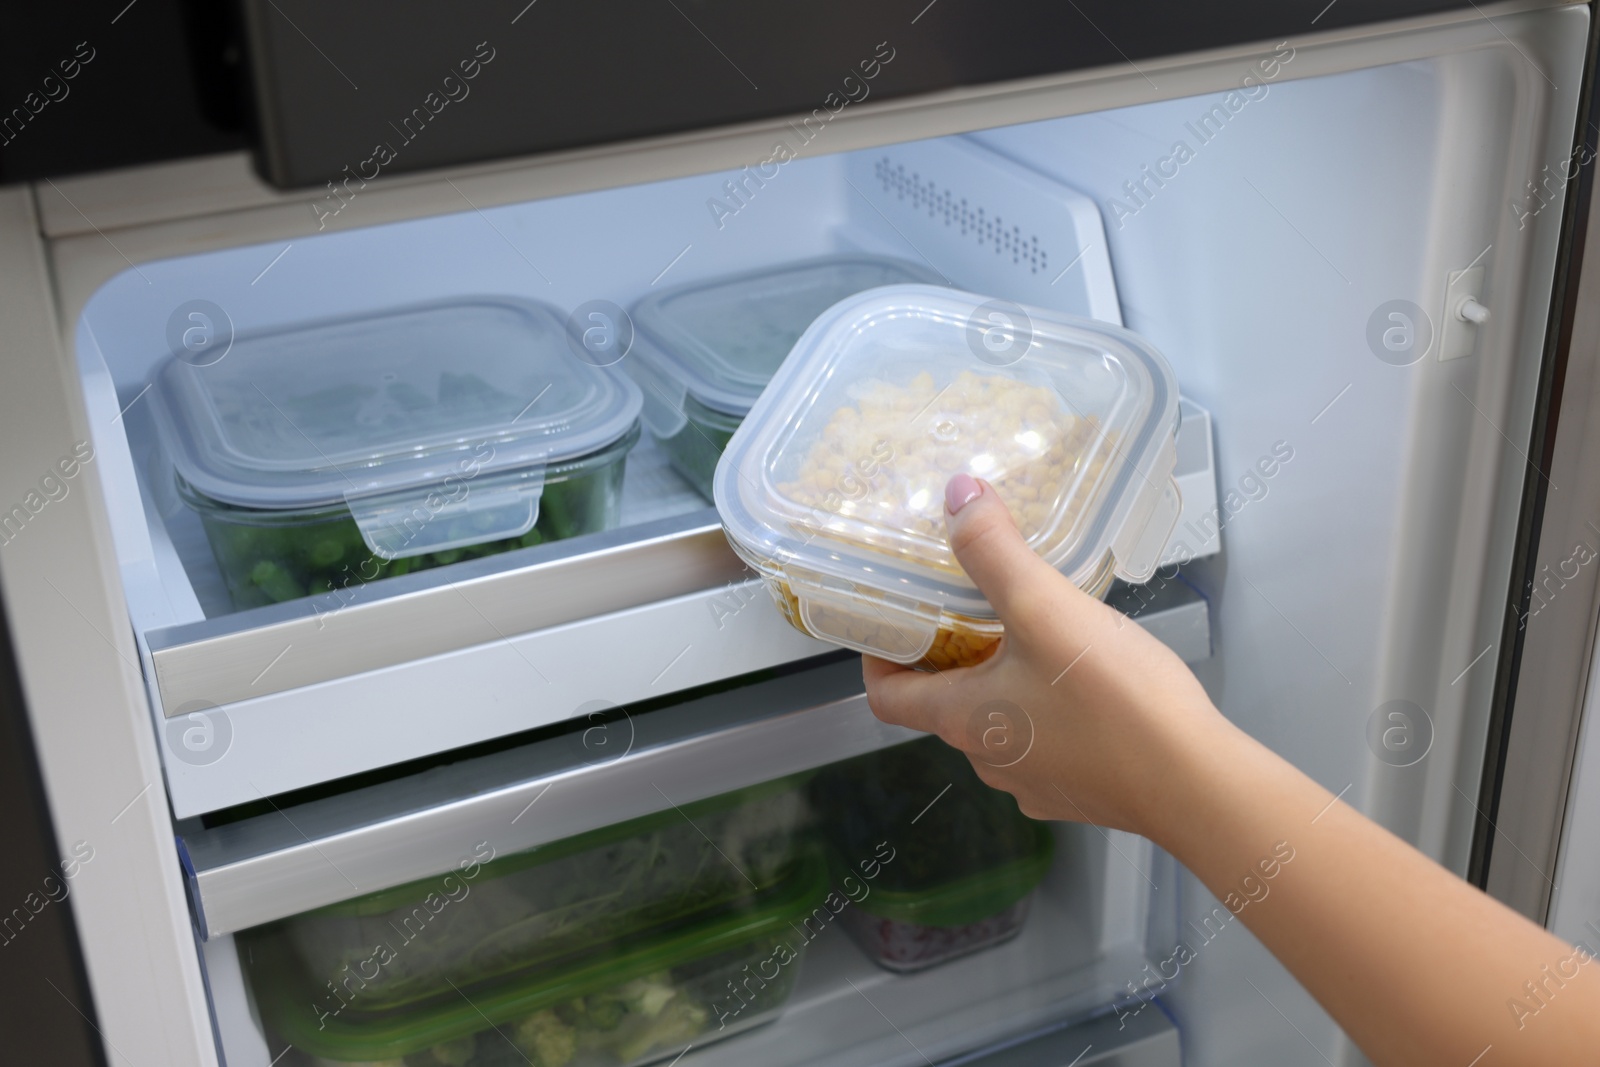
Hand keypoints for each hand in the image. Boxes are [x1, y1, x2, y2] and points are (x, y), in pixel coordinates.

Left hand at [862, 473, 1234, 839]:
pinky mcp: (1082, 792)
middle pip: (945, 704)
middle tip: (972, 605)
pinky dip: (1051, 710)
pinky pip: (1049, 743)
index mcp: (963, 720)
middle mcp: (989, 761)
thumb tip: (957, 495)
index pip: (886, 698)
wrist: (1198, 784)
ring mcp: (1037, 783)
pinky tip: (1088, 680)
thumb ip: (995, 552)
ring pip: (999, 724)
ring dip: (1005, 681)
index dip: (879, 659)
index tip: (893, 623)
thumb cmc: (1116, 702)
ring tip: (1036, 632)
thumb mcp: (1046, 608)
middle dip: (953, 656)